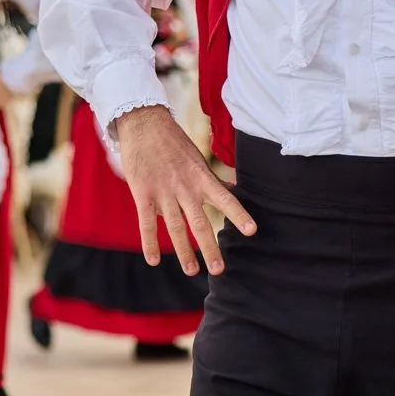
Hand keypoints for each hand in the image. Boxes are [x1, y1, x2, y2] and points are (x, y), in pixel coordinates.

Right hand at [112, 104, 255, 275]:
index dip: (238, 214)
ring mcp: (163, 191)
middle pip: (200, 222)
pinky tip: (154, 260)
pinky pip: (147, 222)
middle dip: (209, 247)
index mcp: (201, 178)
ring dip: (184, 251)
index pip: (225, 198)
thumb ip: (212, 180)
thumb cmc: (173, 143)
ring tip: (192, 271)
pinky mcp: (143, 193)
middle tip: (219, 269)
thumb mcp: (197, 159)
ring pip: (176, 227)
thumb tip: (232, 190)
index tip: (251, 231)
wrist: (144, 124)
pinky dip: (149, 242)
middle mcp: (185, 187)